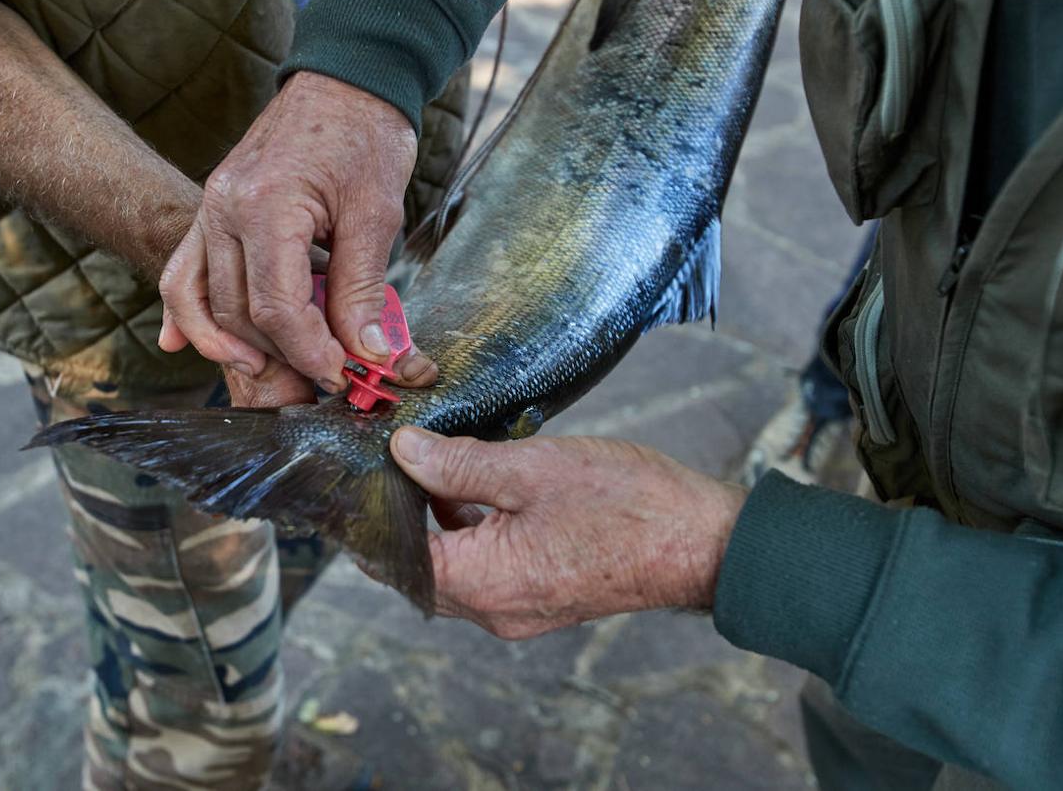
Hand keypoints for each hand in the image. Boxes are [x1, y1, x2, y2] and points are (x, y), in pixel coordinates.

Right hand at [158, 71, 428, 390]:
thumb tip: (369, 353)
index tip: (343, 374)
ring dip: (232, 343)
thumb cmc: (365, 136)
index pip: (276, 307)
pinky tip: (179, 344)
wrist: (346, 80)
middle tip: (325, 375)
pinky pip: (183, 270)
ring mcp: (211, 209)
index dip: (311, 351)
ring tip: (269, 370)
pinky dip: (184, 312)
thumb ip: (364, 288)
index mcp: (266, 206)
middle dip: (281, 354)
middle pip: (237, 311)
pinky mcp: (212, 211)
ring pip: (203, 299)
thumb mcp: (377, 214)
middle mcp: (224, 209)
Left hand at [389, 429, 746, 638]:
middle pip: (421, 569)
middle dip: (401, 518)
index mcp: (484, 584)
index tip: (360, 473)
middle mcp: (495, 610)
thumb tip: (404, 452)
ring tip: (429, 464)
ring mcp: (519, 609)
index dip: (373, 514)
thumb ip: (459, 464)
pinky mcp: (542, 597)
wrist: (702, 541)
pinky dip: (471, 532)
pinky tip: (473, 487)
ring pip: (453, 568)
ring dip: (437, 523)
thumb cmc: (628, 504)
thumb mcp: (532, 469)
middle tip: (389, 463)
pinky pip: (486, 569)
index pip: (398, 558)